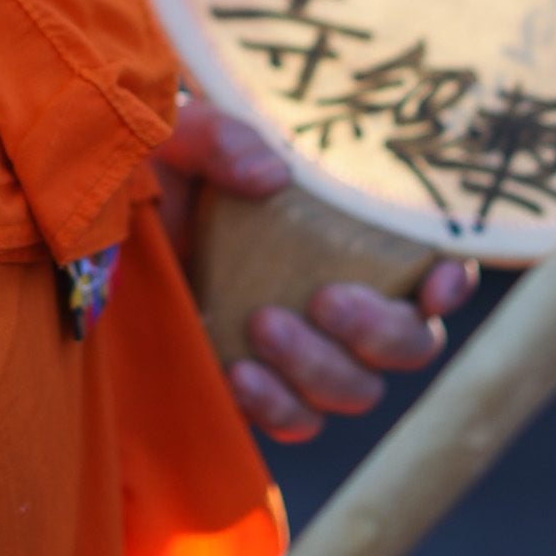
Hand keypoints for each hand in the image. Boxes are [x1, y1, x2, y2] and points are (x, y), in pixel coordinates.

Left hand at [154, 100, 477, 445]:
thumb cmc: (163, 166)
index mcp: (349, 232)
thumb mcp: (182, 134)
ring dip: (320, 367)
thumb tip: (273, 176)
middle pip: (410, 344)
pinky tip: (238, 373)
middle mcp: (342, 294)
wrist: (105, 218)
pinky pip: (294, 420)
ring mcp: (305, 347)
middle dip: (381, 332)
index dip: (450, 282)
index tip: (434, 282)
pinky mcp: (261, 385)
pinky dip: (276, 406)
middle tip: (327, 299)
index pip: (433, 267)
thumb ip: (223, 137)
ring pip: (356, 389)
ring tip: (264, 325)